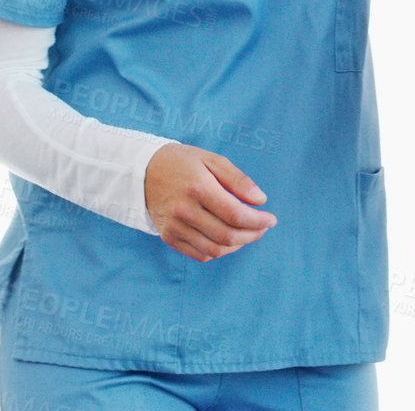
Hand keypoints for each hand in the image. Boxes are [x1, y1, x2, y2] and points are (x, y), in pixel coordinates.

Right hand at [144, 143, 277, 261]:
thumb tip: (261, 200)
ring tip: (248, 233)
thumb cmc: (183, 163)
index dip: (258, 221)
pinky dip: (219, 251)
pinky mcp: (168, 236)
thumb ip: (238, 180)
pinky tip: (228, 240)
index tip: (271, 219)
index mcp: (198, 188)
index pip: (235, 214)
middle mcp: (184, 210)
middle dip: (252, 235)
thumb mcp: (212, 160)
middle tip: (263, 227)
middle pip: (227, 235)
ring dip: (238, 245)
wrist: (142, 171)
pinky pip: (199, 254)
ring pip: (214, 249)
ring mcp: (174, 226)